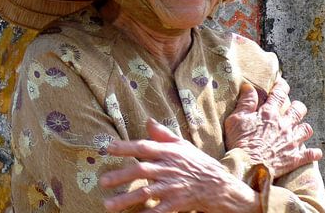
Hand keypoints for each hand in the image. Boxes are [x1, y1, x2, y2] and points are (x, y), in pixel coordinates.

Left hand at [100, 119, 258, 212]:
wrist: (221, 186)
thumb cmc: (199, 164)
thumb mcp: (183, 146)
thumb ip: (163, 135)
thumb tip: (148, 121)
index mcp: (169, 152)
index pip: (144, 147)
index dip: (126, 147)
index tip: (108, 148)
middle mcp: (169, 168)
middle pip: (141, 171)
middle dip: (120, 176)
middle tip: (102, 181)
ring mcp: (173, 187)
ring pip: (146, 193)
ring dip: (126, 199)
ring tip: (108, 205)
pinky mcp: (178, 203)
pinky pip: (160, 211)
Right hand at [224, 79, 321, 177]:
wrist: (249, 167)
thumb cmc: (240, 142)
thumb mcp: (236, 119)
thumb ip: (245, 103)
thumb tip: (249, 87)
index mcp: (269, 114)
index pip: (279, 94)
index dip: (281, 86)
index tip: (282, 83)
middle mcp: (284, 125)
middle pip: (298, 110)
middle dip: (297, 106)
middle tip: (293, 106)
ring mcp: (291, 141)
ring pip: (306, 129)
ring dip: (304, 127)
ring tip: (300, 128)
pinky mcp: (295, 157)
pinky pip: (310, 154)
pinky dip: (314, 152)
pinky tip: (314, 152)